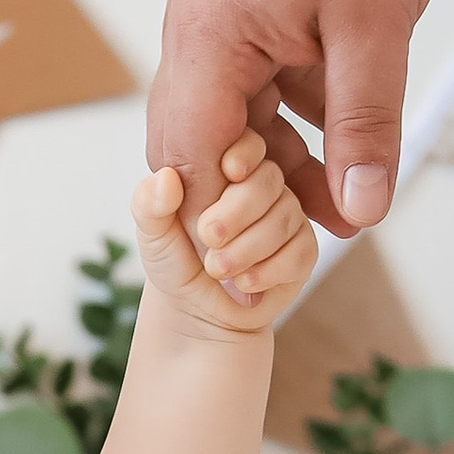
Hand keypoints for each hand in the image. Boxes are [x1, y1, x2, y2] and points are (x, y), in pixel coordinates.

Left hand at [127, 134, 315, 334]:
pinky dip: (268, 271)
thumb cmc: (176, 262)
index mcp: (227, 168)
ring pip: (285, 218)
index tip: (228, 172)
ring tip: (217, 269)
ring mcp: (287, 215)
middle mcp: (263, 186)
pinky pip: (300, 251)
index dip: (244, 153)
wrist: (195, 309)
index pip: (248, 144)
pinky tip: (244, 283)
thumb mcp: (153, 234)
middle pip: (269, 179)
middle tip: (208, 237)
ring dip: (247, 248)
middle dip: (237, 211)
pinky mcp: (303, 250)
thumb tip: (165, 179)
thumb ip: (150, 205)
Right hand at [146, 0, 449, 234]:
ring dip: (276, 164)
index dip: (222, 234)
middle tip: (295, 255)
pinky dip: (292, 115)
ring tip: (337, 206)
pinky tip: (345, 137)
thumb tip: (360, 215)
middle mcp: (196, 30)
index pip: (192, 170)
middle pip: (196, 151)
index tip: (264, 283)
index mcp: (210, 42)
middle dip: (241, 209)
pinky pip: (256, 77)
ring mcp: (220, 11)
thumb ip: (366, 126)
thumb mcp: (379, 25)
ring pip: (232, 115)